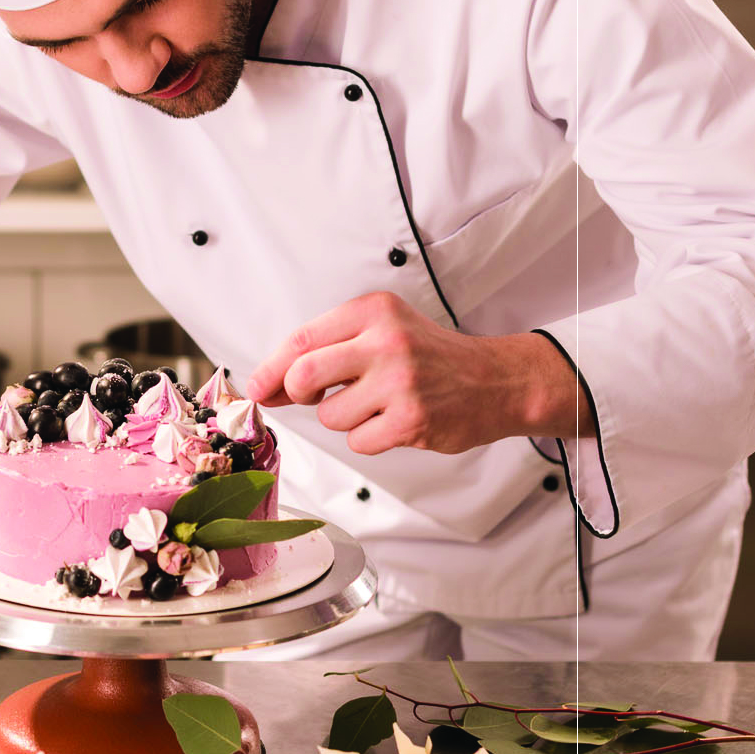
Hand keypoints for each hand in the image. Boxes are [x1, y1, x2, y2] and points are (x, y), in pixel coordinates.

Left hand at [244, 292, 585, 455]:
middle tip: (311, 397)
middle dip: (296, 393)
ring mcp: (400, 382)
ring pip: (330, 415)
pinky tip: (393, 422)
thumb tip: (269, 384)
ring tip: (376, 405)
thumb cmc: (431, 357)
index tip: (258, 386)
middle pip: (304, 375)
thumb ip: (329, 350)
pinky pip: (359, 441)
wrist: (496, 380)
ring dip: (344, 418)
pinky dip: (369, 439)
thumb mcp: (383, 332)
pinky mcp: (411, 420)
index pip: (302, 339)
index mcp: (374, 311)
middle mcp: (386, 341)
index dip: (271, 368)